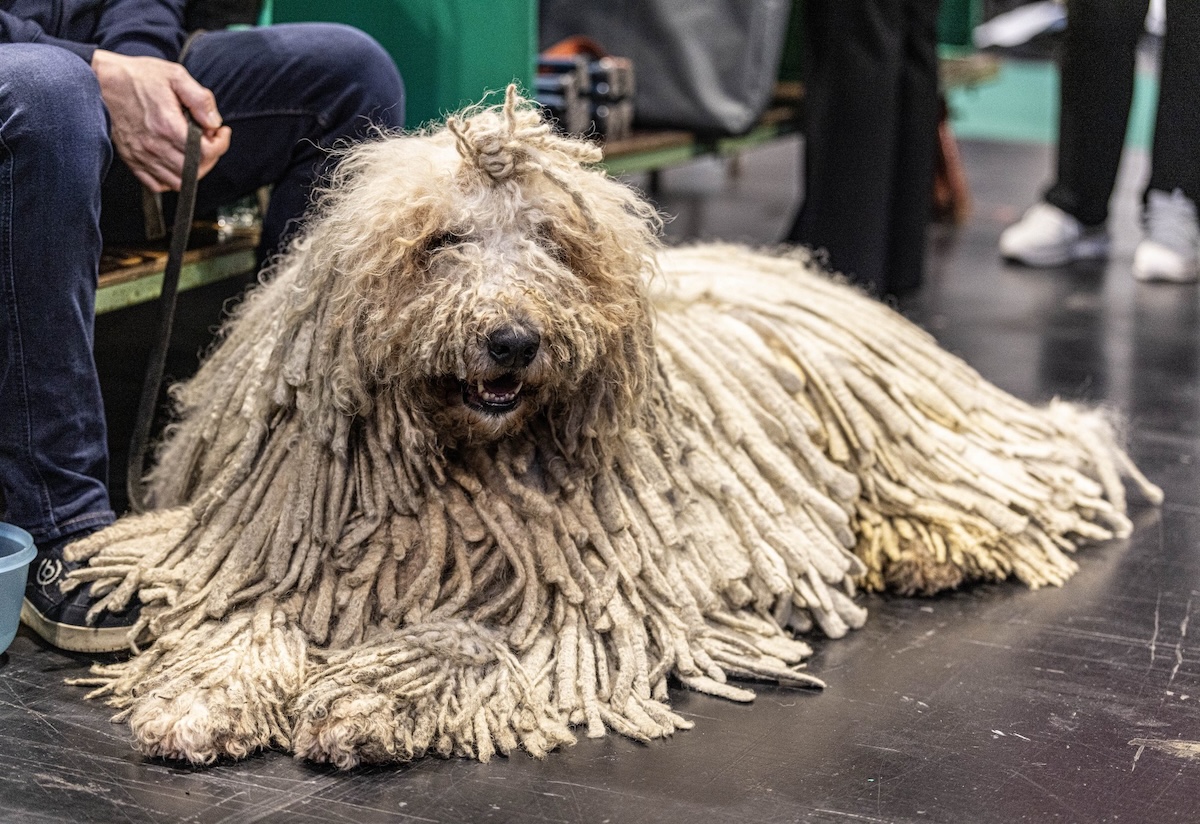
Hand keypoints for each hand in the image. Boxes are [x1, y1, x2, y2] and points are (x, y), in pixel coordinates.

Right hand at [90, 49, 231, 191]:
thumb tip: (214, 122)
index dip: (220, 144)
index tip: (220, 132)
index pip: (206, 152)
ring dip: (193, 170)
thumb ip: (200, 99)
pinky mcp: (132, 160)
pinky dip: (171, 179)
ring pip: (178, 181)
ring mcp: (141, 156)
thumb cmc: (136, 77)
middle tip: (209, 140)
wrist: (98, 81)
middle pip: (195, 171)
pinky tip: (175, 161)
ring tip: (195, 151)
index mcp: (167, 125)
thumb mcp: (175, 76)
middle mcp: (154, 146)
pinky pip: (157, 184)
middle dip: (210, 158)